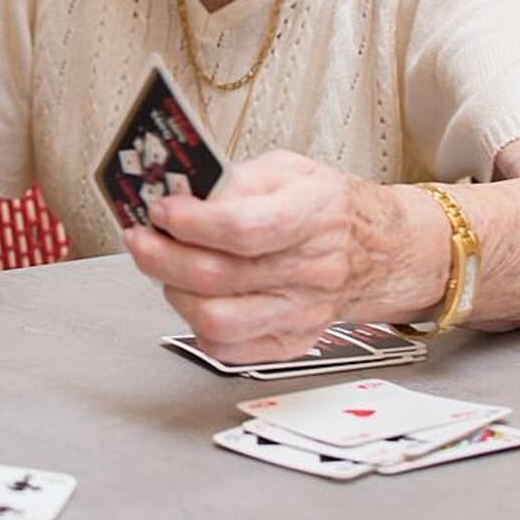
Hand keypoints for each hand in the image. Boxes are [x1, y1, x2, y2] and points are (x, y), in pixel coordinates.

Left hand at [124, 150, 409, 364]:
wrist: (379, 250)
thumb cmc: (328, 205)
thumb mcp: (289, 168)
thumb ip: (238, 177)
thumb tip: (189, 192)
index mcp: (313, 216)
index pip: (243, 228)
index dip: (192, 222)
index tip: (161, 210)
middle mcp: (310, 270)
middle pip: (219, 277)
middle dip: (162, 256)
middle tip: (140, 237)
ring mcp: (301, 312)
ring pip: (219, 320)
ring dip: (173, 291)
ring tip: (161, 267)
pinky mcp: (291, 342)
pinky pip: (230, 350)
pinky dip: (195, 326)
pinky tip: (189, 296)